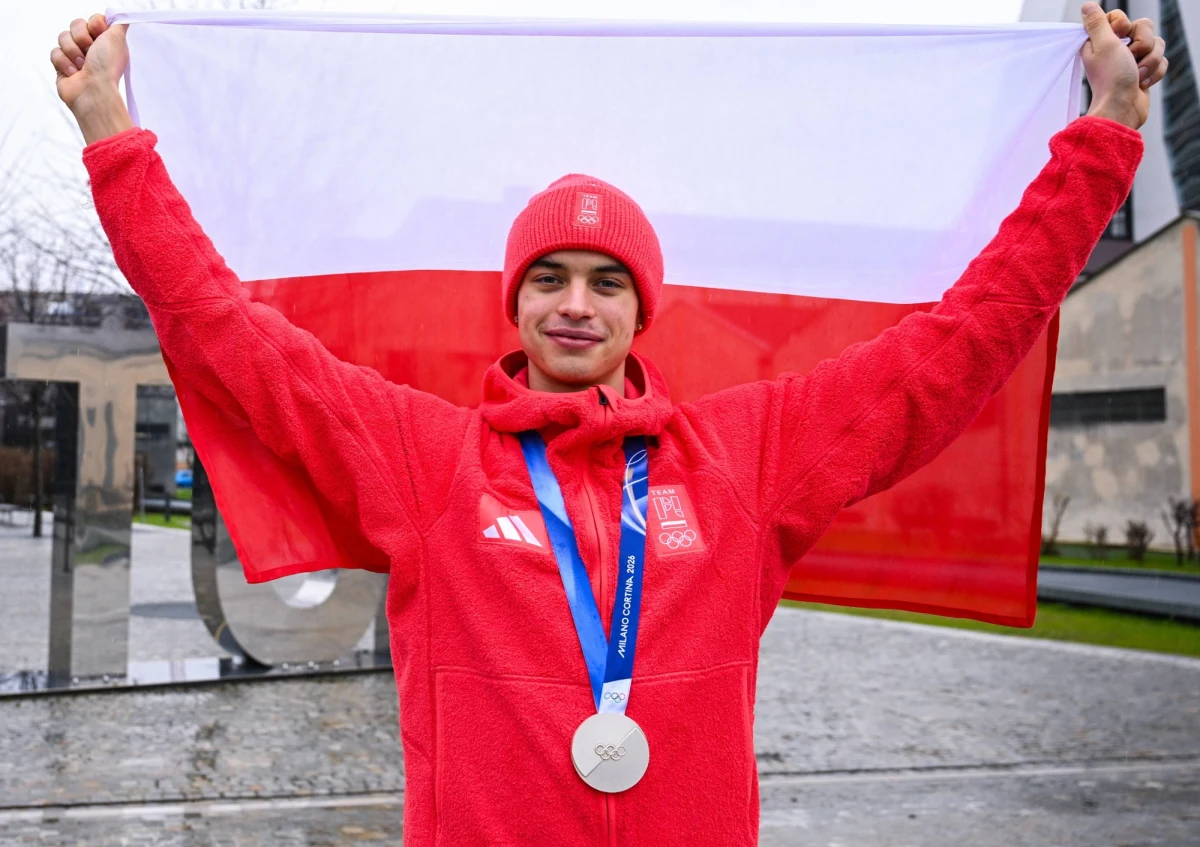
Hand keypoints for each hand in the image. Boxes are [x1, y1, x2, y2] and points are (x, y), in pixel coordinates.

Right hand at [50, 14, 132, 143]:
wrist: (93, 91)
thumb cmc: (106, 67)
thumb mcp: (118, 39)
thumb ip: (118, 23)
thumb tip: (117, 16)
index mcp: (106, 41)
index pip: (92, 20)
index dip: (94, 25)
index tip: (99, 34)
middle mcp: (92, 47)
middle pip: (75, 25)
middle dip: (81, 37)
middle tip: (90, 51)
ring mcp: (76, 56)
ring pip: (63, 37)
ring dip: (73, 51)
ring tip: (82, 65)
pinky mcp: (62, 65)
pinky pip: (55, 51)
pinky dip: (64, 62)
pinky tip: (73, 73)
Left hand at [1081, 2, 1166, 129]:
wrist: (1123, 108)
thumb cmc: (1111, 78)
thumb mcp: (1103, 44)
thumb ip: (1096, 23)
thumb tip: (1087, 6)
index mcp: (1101, 41)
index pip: (1119, 17)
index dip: (1124, 25)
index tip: (1119, 37)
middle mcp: (1116, 49)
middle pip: (1143, 27)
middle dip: (1142, 44)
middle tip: (1130, 58)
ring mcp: (1132, 60)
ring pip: (1156, 44)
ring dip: (1149, 61)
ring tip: (1136, 75)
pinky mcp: (1144, 71)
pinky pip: (1161, 60)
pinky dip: (1155, 72)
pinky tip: (1142, 83)